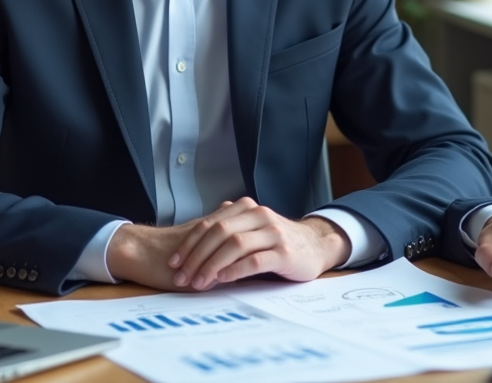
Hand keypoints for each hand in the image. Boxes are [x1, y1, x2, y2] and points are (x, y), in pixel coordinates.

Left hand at [106, 198, 350, 290]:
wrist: (316, 245)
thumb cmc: (279, 241)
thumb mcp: (253, 229)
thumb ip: (229, 228)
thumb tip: (195, 237)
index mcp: (246, 209)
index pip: (210, 224)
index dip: (189, 243)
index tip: (174, 262)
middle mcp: (259, 216)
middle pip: (218, 232)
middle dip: (196, 256)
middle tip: (181, 277)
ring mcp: (273, 233)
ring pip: (234, 245)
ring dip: (211, 265)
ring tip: (198, 282)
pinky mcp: (285, 253)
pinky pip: (254, 260)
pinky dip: (235, 270)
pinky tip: (222, 279)